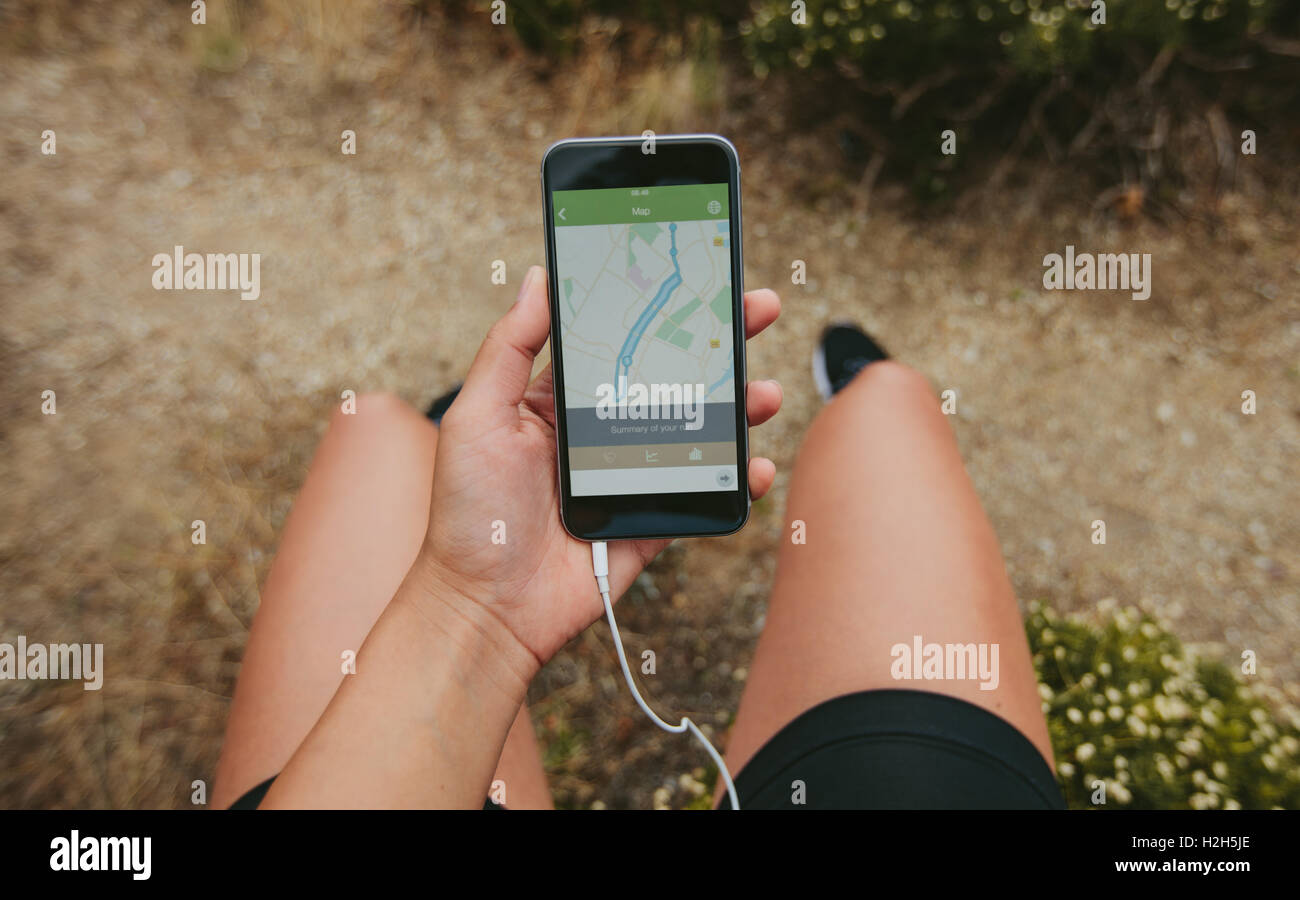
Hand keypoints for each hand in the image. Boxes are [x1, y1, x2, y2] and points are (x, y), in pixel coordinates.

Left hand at [413, 265, 781, 669]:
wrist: (485, 606)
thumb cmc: (469, 513)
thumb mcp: (476, 416)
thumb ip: (509, 347)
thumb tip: (539, 279)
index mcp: (558, 401)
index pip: (618, 340)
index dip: (657, 308)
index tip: (693, 275)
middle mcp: (598, 432)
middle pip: (669, 377)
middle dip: (717, 342)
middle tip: (756, 310)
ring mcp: (629, 476)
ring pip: (697, 431)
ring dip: (738, 407)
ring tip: (764, 392)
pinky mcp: (650, 521)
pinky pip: (702, 493)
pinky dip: (736, 479)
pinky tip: (753, 466)